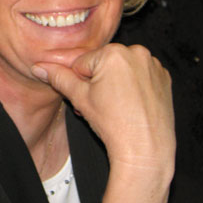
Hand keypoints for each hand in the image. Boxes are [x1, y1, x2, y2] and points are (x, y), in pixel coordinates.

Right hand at [32, 43, 174, 202]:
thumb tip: (39, 67)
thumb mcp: (79, 98)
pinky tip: (129, 106)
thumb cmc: (114, 124)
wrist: (145, 150)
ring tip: (113, 107)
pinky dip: (132, 87)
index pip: (82, 63)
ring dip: (112, 84)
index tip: (86, 98)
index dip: (79, 83)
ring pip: (120, 70)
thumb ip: (58, 78)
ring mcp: (153, 65)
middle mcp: (136, 53)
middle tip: (98, 105)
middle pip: (102, 64)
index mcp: (114, 53)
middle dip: (95, 83)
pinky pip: (139, 76)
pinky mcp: (164, 78)